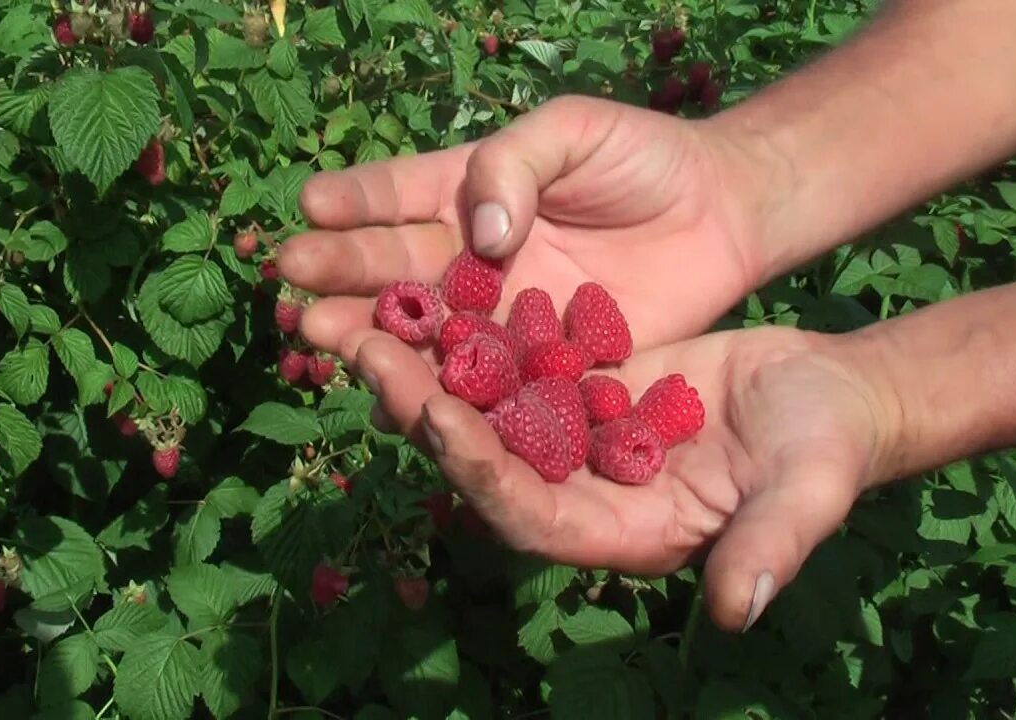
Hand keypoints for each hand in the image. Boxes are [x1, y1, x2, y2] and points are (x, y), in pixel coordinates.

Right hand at [278, 95, 773, 353]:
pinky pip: (484, 382)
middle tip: (293, 285)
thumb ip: (516, 165)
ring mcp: (501, 316)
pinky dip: (443, 392)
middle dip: (343, 275)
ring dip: (374, 338)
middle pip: (396, 270)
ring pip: (425, 331)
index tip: (308, 207)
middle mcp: (471, 258)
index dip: (354, 203)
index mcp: (469, 191)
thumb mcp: (575, 131)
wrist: (723, 215)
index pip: (399, 195)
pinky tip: (401, 397)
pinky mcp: (540, 367)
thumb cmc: (643, 158)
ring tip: (326, 338)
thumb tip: (477, 232)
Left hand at [336, 323, 899, 631]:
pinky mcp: (583, 394)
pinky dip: (475, 337)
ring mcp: (578, 443)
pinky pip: (516, 368)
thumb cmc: (829, 446)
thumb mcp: (807, 491)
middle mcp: (585, 495)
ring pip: (488, 411)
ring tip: (375, 314)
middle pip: (488, 462)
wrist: (830, 395)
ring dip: (432, 368)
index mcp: (625, 533)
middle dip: (427, 412)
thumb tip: (735, 612)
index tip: (437, 418)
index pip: (533, 517)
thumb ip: (770, 546)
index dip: (483, 475)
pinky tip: (432, 287)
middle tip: (368, 350)